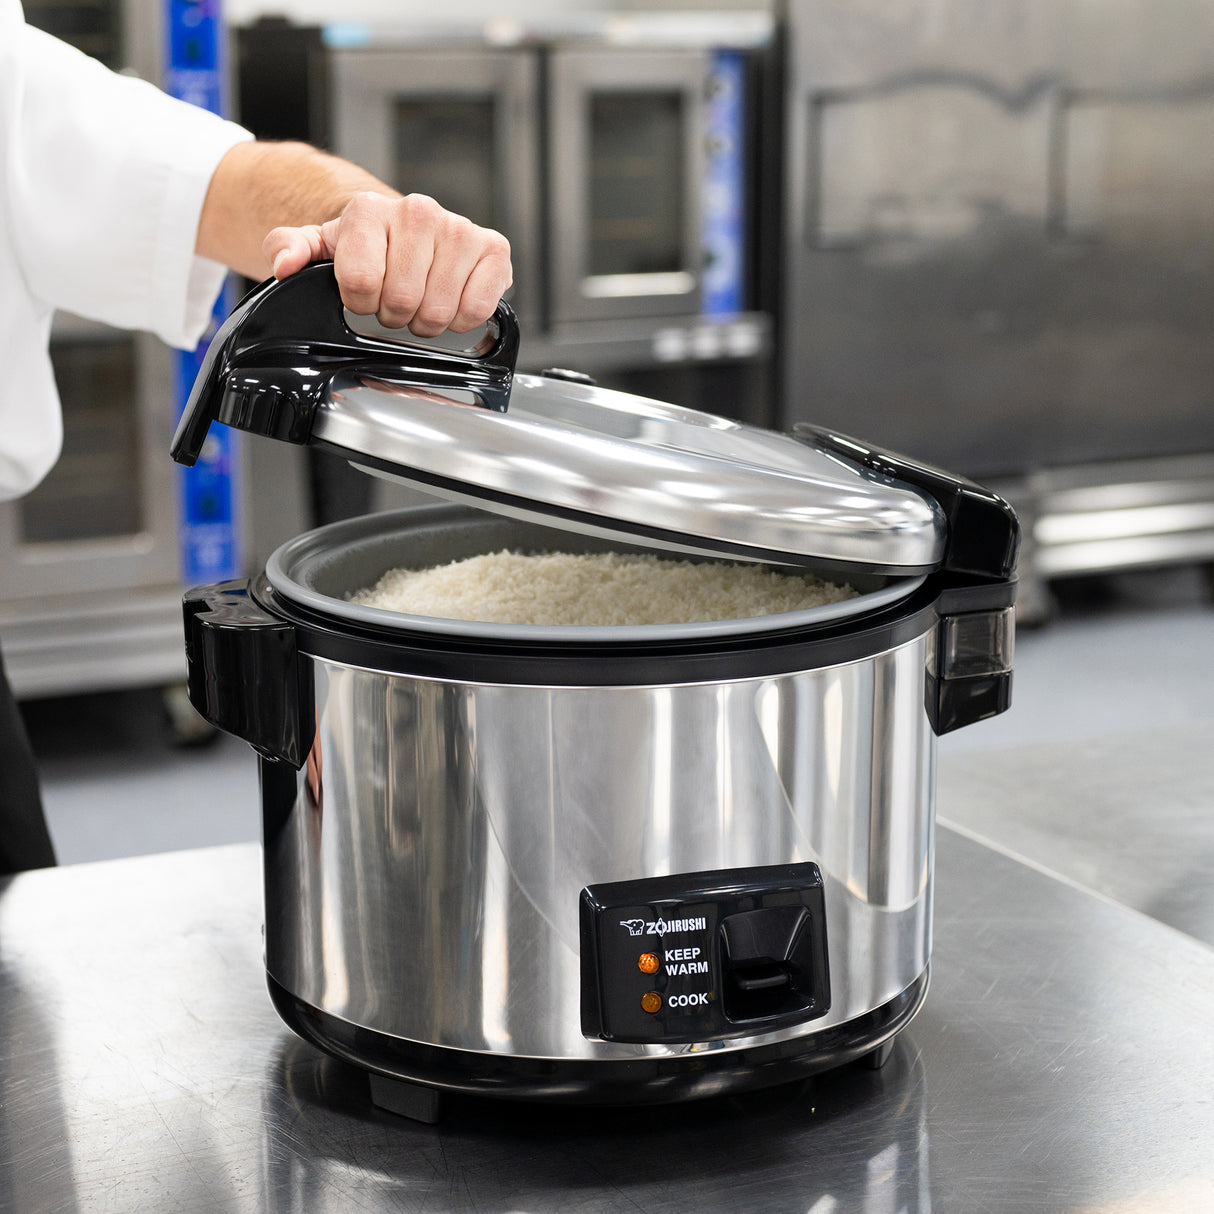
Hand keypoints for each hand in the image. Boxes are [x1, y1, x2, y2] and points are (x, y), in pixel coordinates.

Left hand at [263, 192, 512, 335]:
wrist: (408, 230)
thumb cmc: (368, 244)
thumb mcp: (322, 245)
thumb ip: (292, 248)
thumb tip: (283, 264)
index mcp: (370, 209)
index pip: (360, 283)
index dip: (358, 303)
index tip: (362, 295)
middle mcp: (419, 211)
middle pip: (401, 302)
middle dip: (394, 314)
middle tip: (394, 301)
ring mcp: (459, 229)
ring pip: (438, 311)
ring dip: (426, 320)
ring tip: (421, 300)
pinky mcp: (494, 249)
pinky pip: (476, 308)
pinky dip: (462, 318)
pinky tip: (450, 299)